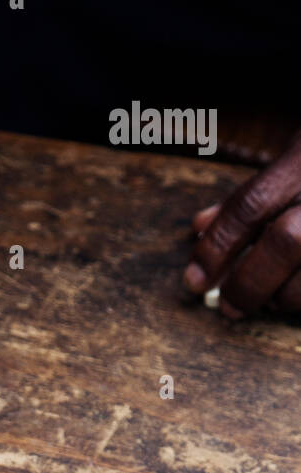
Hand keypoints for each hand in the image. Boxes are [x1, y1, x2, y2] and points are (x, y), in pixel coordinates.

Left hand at [183, 134, 300, 316]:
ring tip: (269, 300)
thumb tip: (199, 227)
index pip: (252, 204)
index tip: (194, 280)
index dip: (217, 247)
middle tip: (229, 306)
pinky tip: (295, 296)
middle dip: (249, 282)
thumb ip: (254, 191)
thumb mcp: (297, 154)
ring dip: (283, 297)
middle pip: (286, 243)